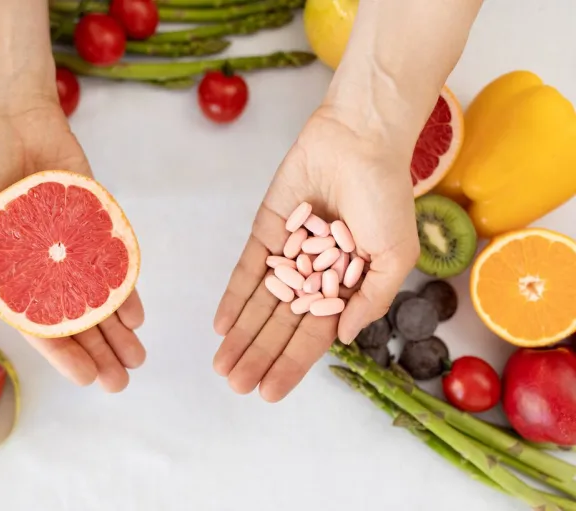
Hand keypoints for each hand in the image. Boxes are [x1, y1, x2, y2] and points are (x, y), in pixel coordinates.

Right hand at [0, 100, 145, 391]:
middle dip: (98, 350)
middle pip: (75, 318)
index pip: (39, 323)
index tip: (85, 379)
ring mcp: (70, 244)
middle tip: (121, 380)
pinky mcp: (93, 220)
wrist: (7, 114)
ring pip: (98, 295)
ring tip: (137, 356)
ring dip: (117, 329)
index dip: (62, 353)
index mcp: (8, 272)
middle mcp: (43, 265)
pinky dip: (125, 286)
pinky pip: (112, 259)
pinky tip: (137, 312)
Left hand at [212, 105, 419, 402]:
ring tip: (223, 366)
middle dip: (258, 356)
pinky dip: (234, 297)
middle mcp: (314, 276)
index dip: (291, 364)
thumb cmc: (386, 197)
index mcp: (347, 287)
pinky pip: (247, 269)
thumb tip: (341, 338)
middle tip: (236, 386)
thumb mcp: (395, 255)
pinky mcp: (268, 230)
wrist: (359, 141)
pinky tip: (221, 324)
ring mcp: (289, 254)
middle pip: (281, 325)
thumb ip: (371, 299)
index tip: (270, 393)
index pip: (314, 336)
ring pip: (260, 303)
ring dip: (241, 335)